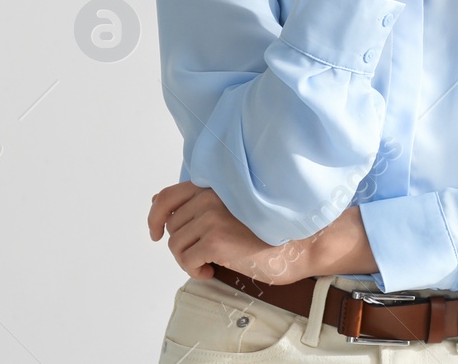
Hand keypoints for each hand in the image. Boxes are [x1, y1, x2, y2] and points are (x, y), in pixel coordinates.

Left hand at [148, 182, 315, 284]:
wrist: (302, 244)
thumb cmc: (272, 228)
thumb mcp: (235, 207)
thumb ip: (201, 201)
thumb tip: (157, 201)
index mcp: (216, 185)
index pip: (168, 196)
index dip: (155, 217)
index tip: (156, 233)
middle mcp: (211, 196)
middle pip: (172, 226)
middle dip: (182, 245)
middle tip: (202, 256)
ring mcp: (212, 216)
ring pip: (175, 245)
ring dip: (188, 260)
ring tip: (209, 264)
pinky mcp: (215, 239)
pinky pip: (187, 260)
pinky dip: (195, 271)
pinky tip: (213, 272)